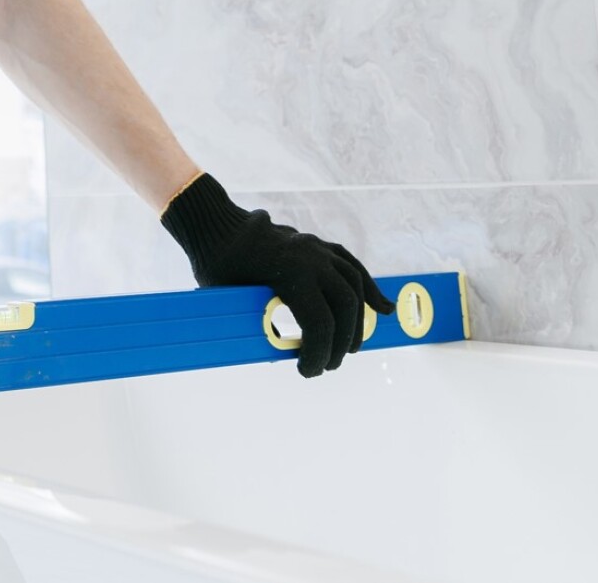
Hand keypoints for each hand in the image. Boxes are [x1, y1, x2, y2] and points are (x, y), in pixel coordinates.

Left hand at [160, 172, 393, 377]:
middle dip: (342, 341)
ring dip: (358, 319)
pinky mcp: (318, 245)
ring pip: (353, 285)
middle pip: (344, 305)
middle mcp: (310, 257)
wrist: (216, 225)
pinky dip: (368, 288)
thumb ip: (257, 327)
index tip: (308, 371)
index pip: (320, 323)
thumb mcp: (230, 301)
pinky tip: (382, 307)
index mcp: (289, 271)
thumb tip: (278, 358)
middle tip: (329, 363)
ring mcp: (316, 248)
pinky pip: (351, 266)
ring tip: (351, 346)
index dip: (318, 353)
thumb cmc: (217, 265)